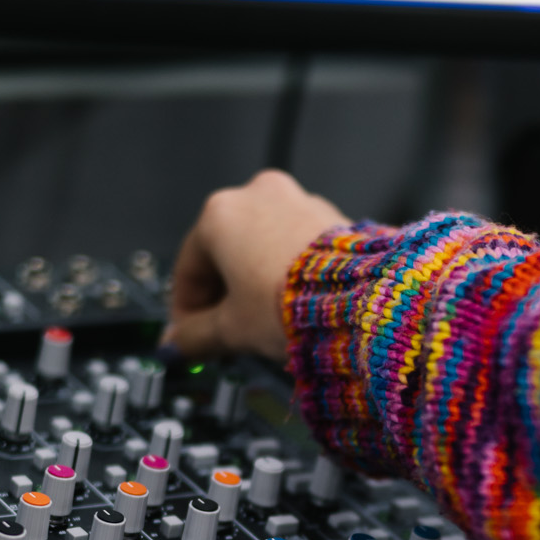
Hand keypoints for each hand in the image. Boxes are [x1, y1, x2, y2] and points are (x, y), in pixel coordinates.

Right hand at [162, 169, 347, 361]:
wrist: (359, 304)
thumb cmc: (295, 303)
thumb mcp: (232, 329)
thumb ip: (196, 335)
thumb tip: (180, 343)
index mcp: (220, 213)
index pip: (188, 268)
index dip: (185, 310)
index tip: (190, 334)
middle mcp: (257, 196)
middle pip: (224, 253)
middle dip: (221, 295)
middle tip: (223, 332)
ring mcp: (298, 201)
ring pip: (261, 247)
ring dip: (253, 282)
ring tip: (261, 322)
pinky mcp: (329, 216)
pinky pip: (294, 246)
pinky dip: (285, 271)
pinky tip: (289, 303)